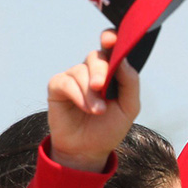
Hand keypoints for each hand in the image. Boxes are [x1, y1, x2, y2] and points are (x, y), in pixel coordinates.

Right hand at [46, 29, 139, 172]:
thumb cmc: (110, 127)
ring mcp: (74, 76)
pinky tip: (86, 109)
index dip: (111, 38)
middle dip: (100, 71)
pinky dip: (78, 95)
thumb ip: (130, 83)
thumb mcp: (129, 108)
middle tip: (101, 87)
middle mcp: (92, 70)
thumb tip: (123, 59)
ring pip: (81, 71)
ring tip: (97, 112)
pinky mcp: (58, 86)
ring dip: (90, 93)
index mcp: (112, 71)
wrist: (89, 150)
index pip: (111, 47)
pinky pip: (66, 82)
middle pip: (96, 57)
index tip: (111, 39)